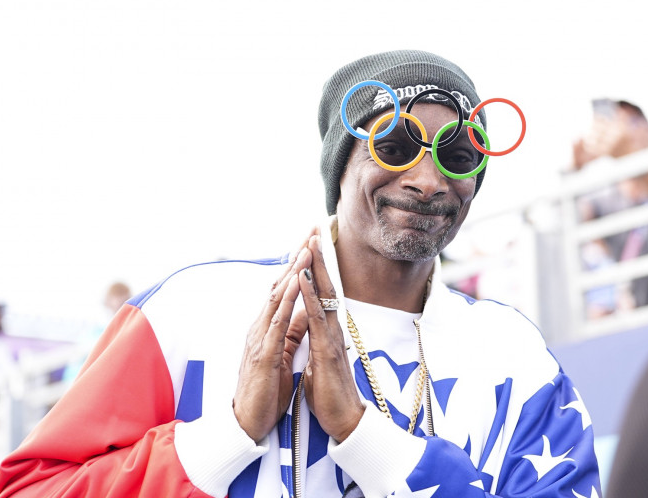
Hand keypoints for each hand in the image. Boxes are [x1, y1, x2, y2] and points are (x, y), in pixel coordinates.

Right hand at [232, 230, 314, 441]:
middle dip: (296, 257)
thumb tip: (305, 312)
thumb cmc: (265, 389)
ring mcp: (260, 338)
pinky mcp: (264, 354)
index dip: (298, 264)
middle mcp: (261, 326)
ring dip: (292, 272)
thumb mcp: (283, 354)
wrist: (247, 422)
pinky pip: (277, 323)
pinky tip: (295, 284)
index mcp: (268, 326)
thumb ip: (292, 331)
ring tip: (306, 249)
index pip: (283, 288)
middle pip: (279, 284)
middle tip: (311, 231)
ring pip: (276, 297)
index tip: (312, 241)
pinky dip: (287, 300)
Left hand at [297, 235, 364, 442]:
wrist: (344, 421)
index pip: (322, 290)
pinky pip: (316, 318)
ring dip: (315, 266)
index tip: (312, 240)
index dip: (317, 265)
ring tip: (310, 240)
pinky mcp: (327, 350)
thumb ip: (317, 340)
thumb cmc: (330, 392)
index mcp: (327, 329)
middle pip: (326, 283)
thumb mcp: (320, 359)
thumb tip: (314, 327)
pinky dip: (308, 295)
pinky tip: (302, 277)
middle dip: (319, 254)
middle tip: (316, 226)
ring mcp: (331, 337)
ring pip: (324, 294)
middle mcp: (332, 327)